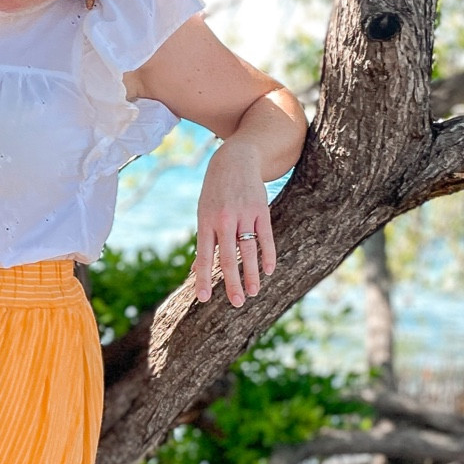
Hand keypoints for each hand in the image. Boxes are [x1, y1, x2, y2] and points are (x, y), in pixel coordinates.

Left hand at [194, 143, 276, 306]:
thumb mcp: (203, 213)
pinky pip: (265, 237)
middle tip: (237, 303)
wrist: (234, 160)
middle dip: (232, 282)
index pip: (203, 256)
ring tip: (253, 293)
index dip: (203, 278)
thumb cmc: (215, 193)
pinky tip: (269, 271)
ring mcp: (243, 215)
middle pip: (228, 258)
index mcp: (206, 222)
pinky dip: (268, 255)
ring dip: (252, 274)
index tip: (204, 298)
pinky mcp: (260, 211)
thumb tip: (195, 272)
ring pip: (249, 251)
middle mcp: (224, 220)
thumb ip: (203, 243)